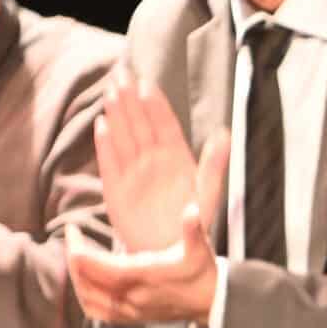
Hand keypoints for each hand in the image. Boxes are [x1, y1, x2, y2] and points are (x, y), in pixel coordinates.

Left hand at [66, 132, 228, 325]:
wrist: (211, 304)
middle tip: (73, 238)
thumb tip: (192, 210)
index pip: (98, 267)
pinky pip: (98, 312)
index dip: (78, 249)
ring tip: (76, 257)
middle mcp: (133, 295)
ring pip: (88, 298)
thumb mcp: (201, 249)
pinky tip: (84, 284)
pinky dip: (85, 298)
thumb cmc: (202, 273)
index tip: (73, 229)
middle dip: (73, 258)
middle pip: (87, 281)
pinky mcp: (131, 318)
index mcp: (145, 275)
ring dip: (76, 278)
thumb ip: (193, 229)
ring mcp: (131, 309)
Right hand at [97, 73, 211, 251]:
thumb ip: (214, 164)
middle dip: (131, 100)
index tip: (148, 83)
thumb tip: (225, 134)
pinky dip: (105, 147)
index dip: (156, 105)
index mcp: (176, 158)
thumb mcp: (209, 193)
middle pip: (140, 125)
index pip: (165, 125)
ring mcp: (134, 173)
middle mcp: (153, 161)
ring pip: (124, 138)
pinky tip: (101, 127)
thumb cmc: (193, 221)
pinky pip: (110, 165)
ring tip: (111, 92)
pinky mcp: (116, 190)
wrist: (172, 252)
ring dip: (117, 116)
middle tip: (122, 75)